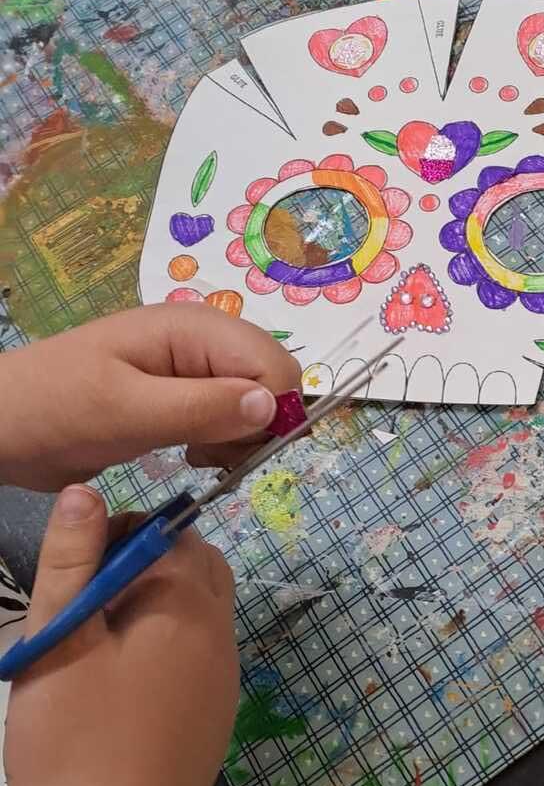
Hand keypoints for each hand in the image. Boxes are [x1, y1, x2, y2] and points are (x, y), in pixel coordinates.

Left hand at [0, 302, 301, 489]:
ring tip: (197, 458)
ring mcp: (192, 367)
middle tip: (211, 457)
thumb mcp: (125, 412)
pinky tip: (191, 454)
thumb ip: (201, 408)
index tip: (241, 452)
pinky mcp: (180, 395)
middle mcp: (203, 340)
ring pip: (255, 402)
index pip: (275, 365)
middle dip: (258, 426)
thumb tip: (275, 405)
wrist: (2, 423)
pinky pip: (227, 414)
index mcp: (194, 328)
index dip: (274, 411)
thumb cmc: (55, 409)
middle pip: (272, 381)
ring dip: (239, 438)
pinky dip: (221, 441)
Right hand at [4, 483, 238, 785]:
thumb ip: (71, 559)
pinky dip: (164, 657)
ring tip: (94, 647)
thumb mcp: (58, 638)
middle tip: (85, 603)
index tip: (78, 568)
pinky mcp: (213, 728)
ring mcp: (224, 687)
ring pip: (201, 618)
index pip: (173, 533)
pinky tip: (116, 694)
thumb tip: (86, 490)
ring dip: (156, 612)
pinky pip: (199, 666)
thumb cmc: (71, 741)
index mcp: (189, 606)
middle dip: (147, 568)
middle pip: (198, 570)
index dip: (123, 536)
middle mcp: (222, 639)